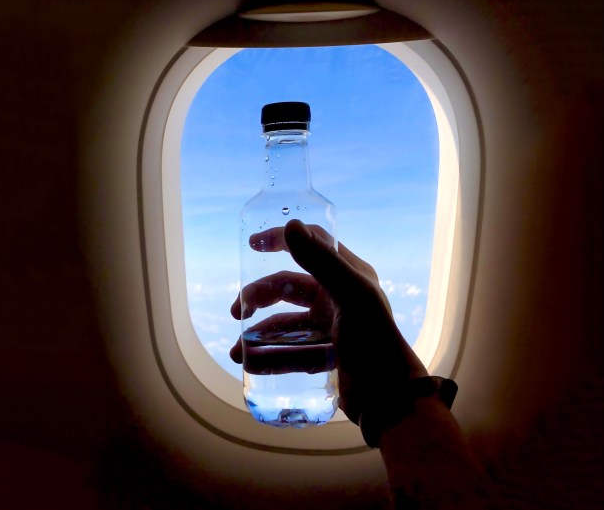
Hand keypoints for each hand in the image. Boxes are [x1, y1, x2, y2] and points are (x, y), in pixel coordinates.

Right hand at [230, 219, 427, 421]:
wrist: (390, 401)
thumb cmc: (375, 342)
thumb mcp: (350, 296)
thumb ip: (321, 261)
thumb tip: (290, 225)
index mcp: (349, 276)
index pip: (313, 245)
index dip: (282, 240)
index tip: (253, 244)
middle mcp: (339, 298)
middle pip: (289, 288)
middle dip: (259, 298)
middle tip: (236, 312)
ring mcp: (331, 328)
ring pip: (286, 325)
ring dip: (258, 335)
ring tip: (236, 351)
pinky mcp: (326, 357)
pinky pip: (291, 353)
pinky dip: (269, 358)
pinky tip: (250, 366)